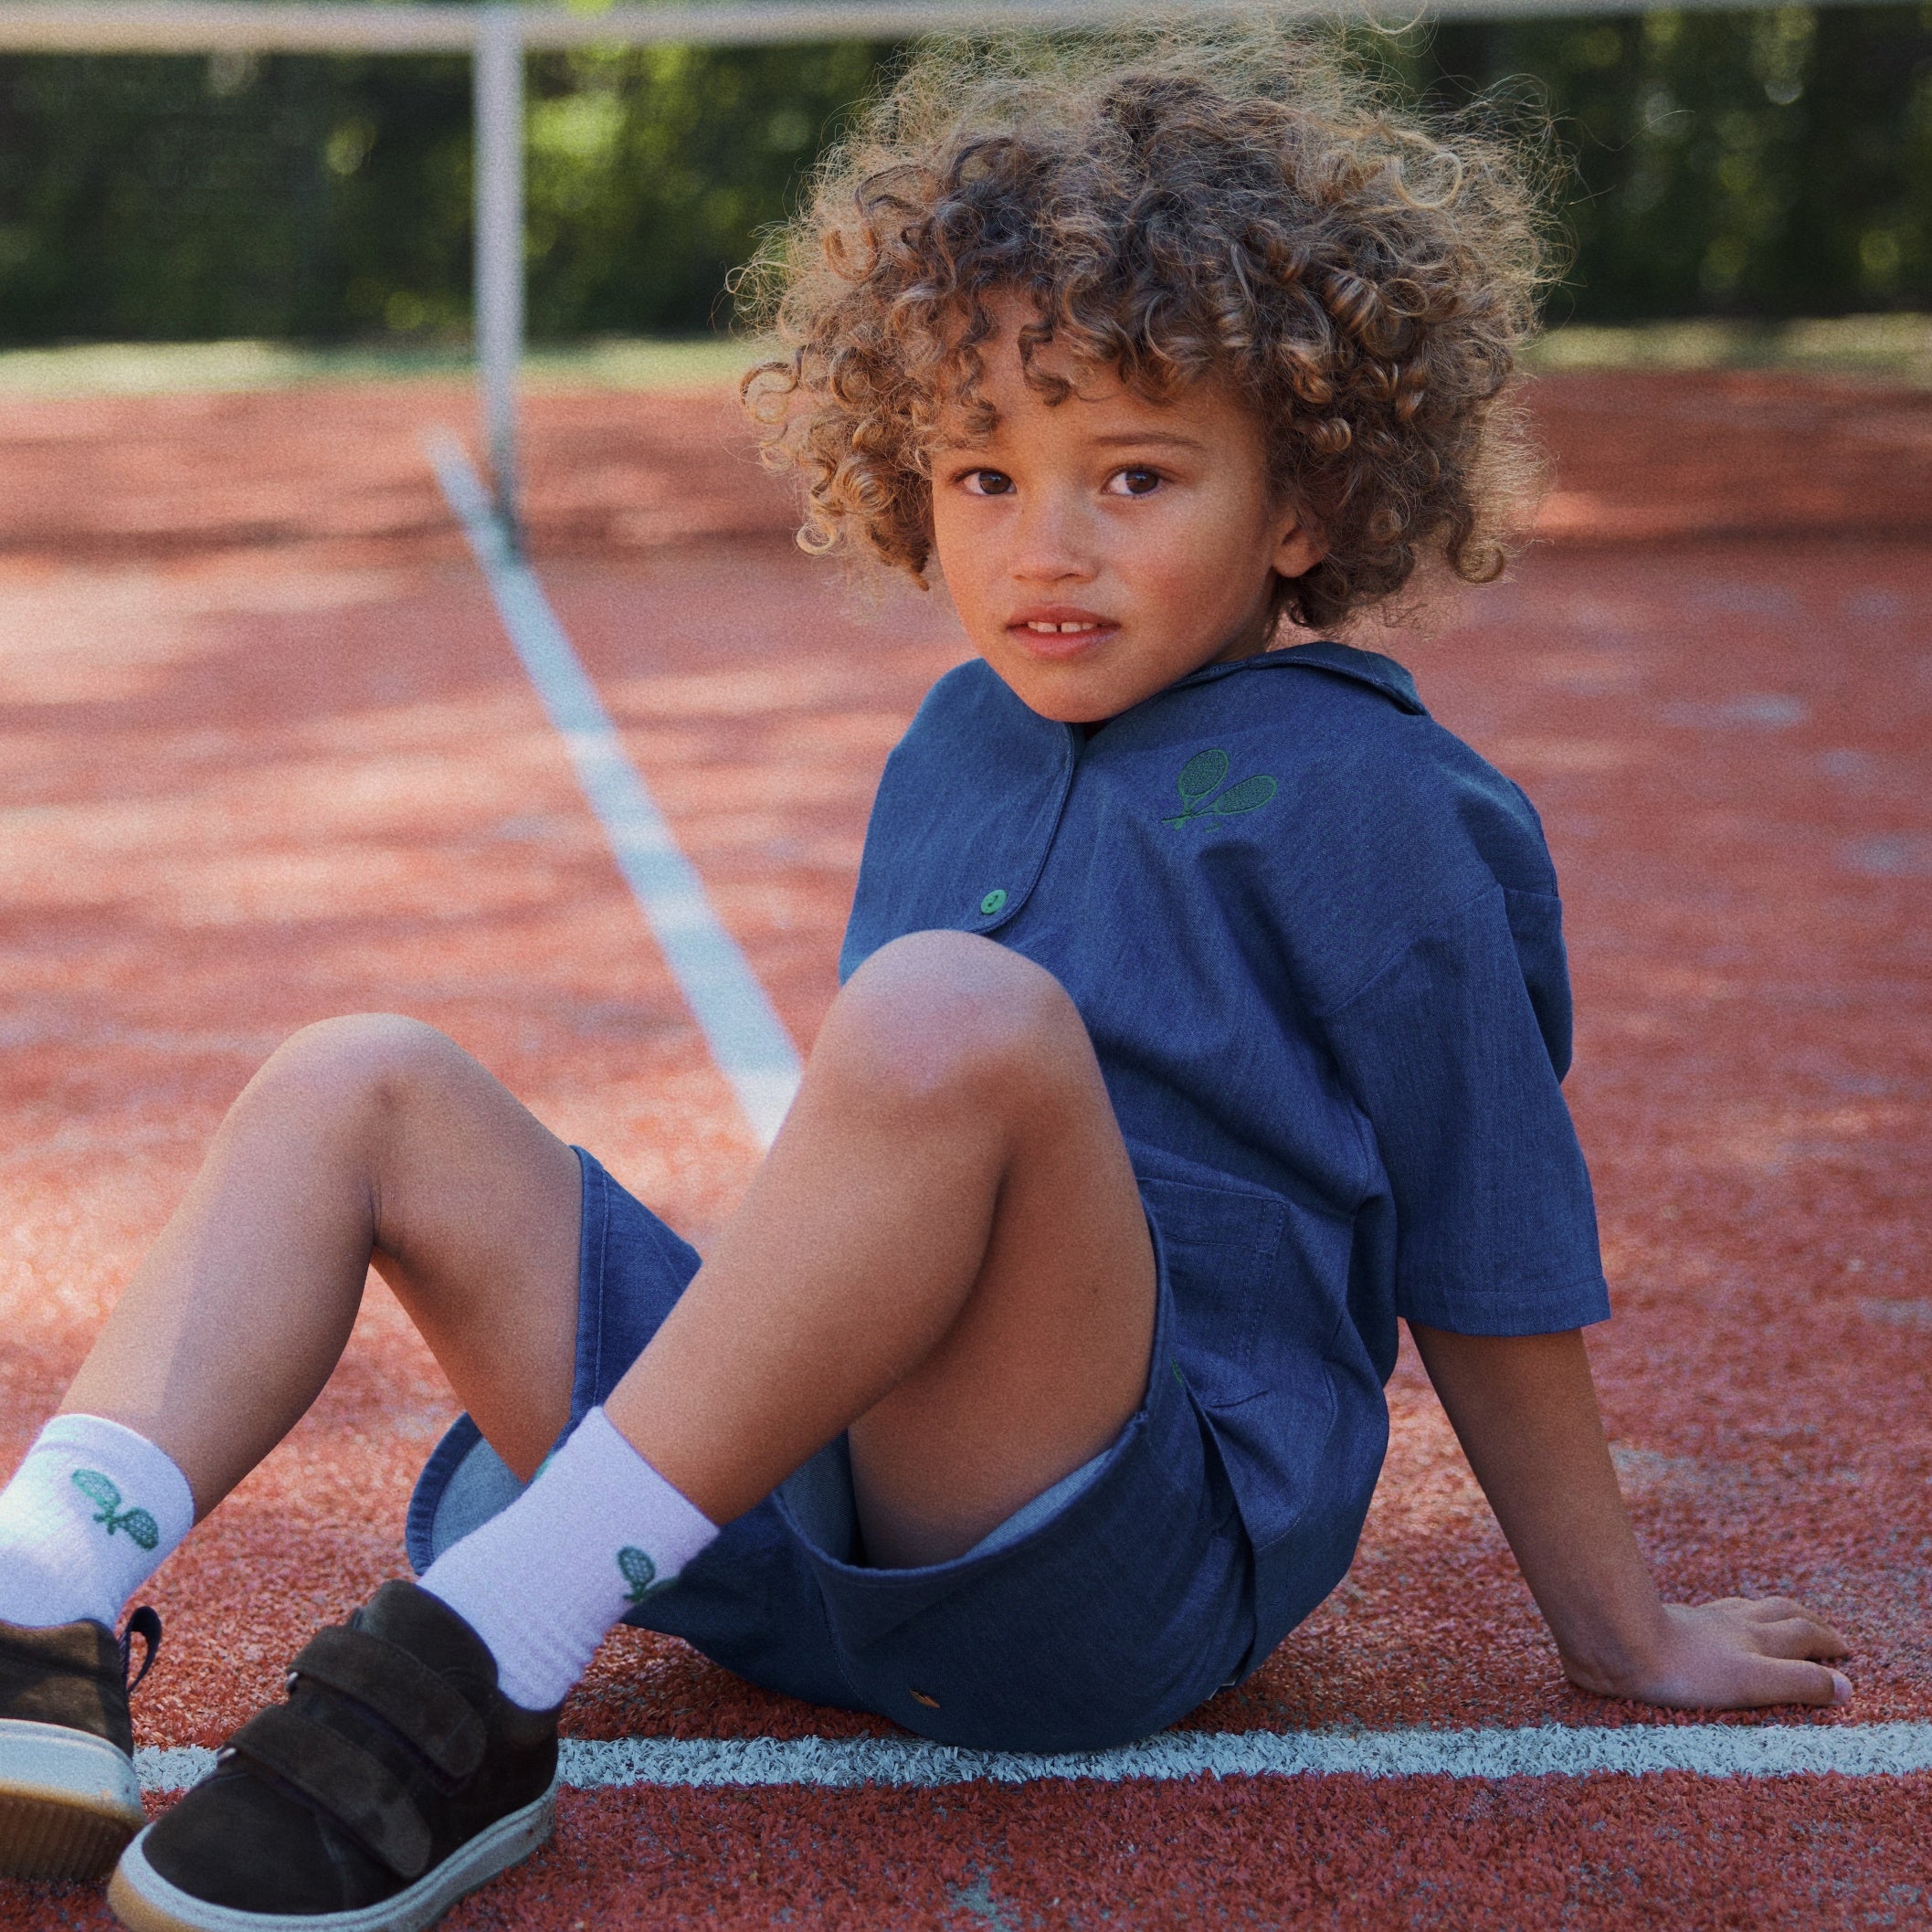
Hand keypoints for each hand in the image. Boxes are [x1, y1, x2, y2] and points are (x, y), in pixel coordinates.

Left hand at [1565, 1596, 1851, 1709]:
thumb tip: (1845, 1687)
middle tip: (1824, 1630)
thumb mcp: (1752, 1681)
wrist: (1616, 1642)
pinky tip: (1714, 1620)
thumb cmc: (1684, 1668)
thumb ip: (1799, 1683)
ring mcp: (1701, 1620)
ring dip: (1769, 1612)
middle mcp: (1732, 1622)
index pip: (1805, 1633)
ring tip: (1776, 1617)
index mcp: (1756, 1637)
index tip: (1847, 1651)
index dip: (1829, 1641)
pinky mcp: (1671, 1622)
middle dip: (1808, 1620)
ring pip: (1745, 1608)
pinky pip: (1710, 1613)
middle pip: (1780, 1612)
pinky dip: (1728, 1614)